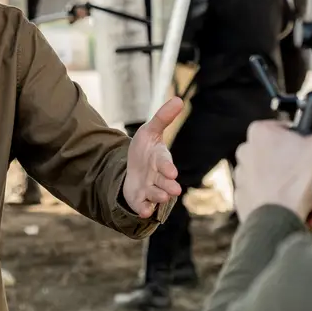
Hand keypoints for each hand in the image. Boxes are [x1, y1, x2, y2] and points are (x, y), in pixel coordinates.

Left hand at [122, 97, 182, 218]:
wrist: (133, 169)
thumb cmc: (145, 150)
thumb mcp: (150, 131)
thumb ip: (163, 117)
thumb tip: (178, 99)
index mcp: (161, 160)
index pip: (165, 163)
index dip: (167, 167)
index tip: (171, 172)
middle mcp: (158, 176)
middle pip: (165, 182)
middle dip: (168, 185)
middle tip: (173, 190)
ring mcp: (150, 189)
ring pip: (156, 195)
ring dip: (158, 196)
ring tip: (160, 196)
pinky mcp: (141, 199)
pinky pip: (144, 206)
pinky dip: (144, 209)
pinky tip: (144, 211)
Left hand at [233, 120, 311, 224]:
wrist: (277, 221)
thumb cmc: (297, 182)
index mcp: (260, 133)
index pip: (289, 130)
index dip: (309, 143)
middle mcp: (246, 153)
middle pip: (286, 159)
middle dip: (306, 174)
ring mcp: (242, 177)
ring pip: (280, 181)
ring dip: (300, 193)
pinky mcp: (244, 200)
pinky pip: (271, 200)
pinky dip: (287, 206)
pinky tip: (302, 213)